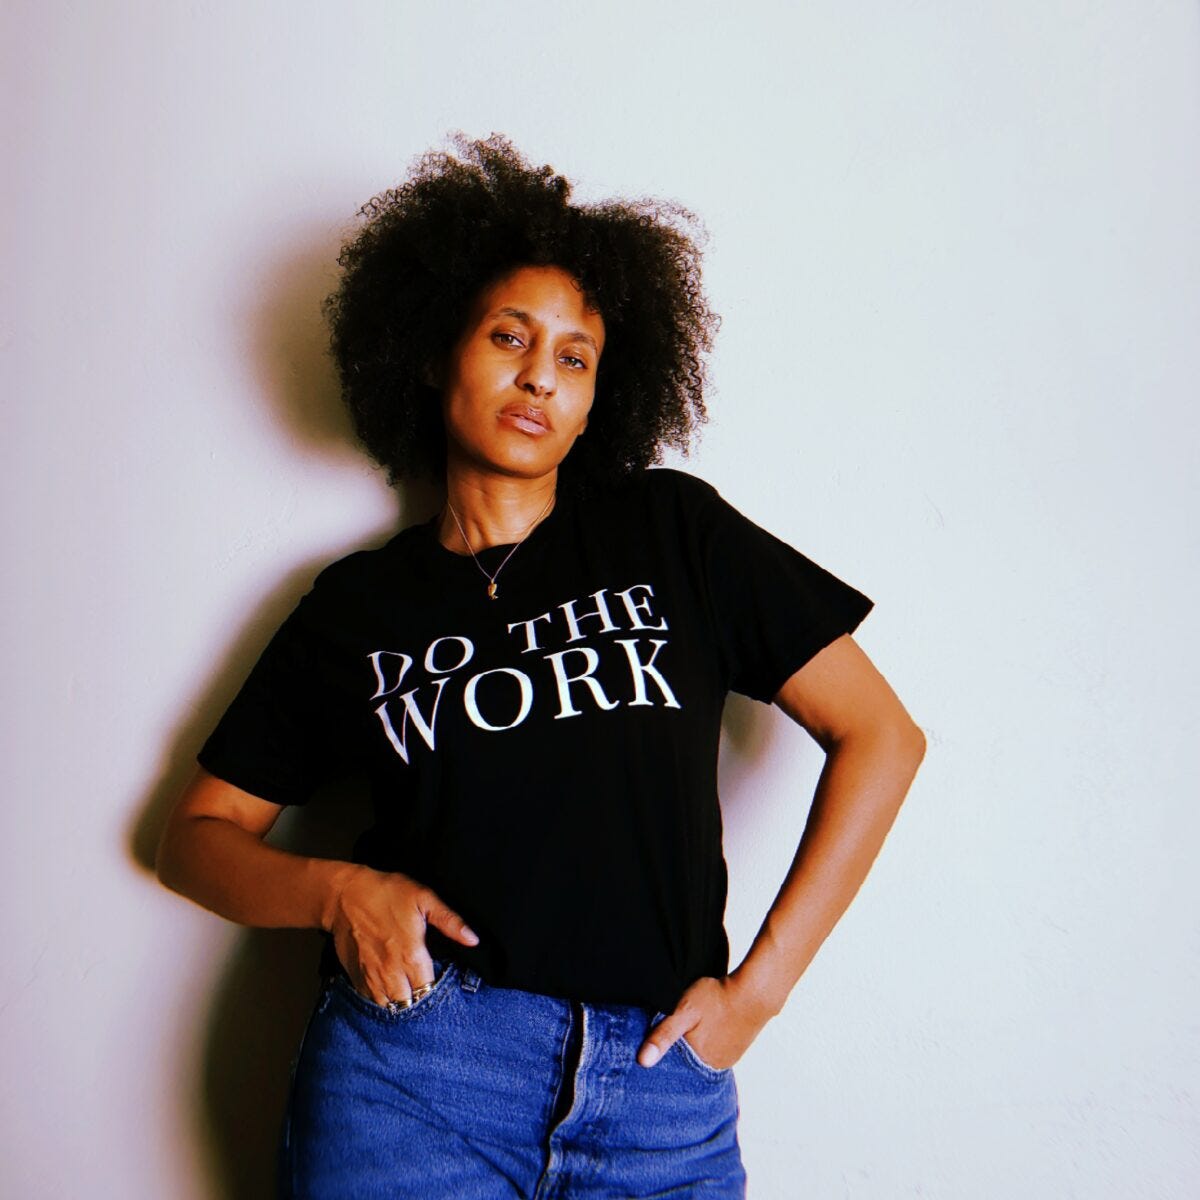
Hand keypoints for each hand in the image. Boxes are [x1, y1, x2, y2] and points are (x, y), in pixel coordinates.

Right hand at [325, 865, 479, 1006]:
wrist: (344, 895)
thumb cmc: (386, 893)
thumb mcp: (424, 898)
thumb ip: (450, 921)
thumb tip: (473, 939)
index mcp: (411, 955)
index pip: (429, 989)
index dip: (435, 987)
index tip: (437, 979)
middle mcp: (391, 971)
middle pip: (409, 1002)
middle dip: (417, 997)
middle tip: (421, 984)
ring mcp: (371, 976)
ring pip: (389, 1005)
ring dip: (399, 1000)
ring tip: (406, 988)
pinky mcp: (355, 976)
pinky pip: (370, 999)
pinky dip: (380, 997)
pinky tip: (387, 985)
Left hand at [637, 974, 771, 1070]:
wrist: (754, 992)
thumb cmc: (716, 998)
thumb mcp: (684, 1010)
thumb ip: (663, 1035)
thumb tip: (642, 1062)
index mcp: (697, 1061)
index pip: (671, 1066)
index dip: (661, 1054)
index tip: (652, 1044)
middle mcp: (712, 1066)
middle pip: (686, 1063)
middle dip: (677, 1052)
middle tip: (675, 1030)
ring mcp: (726, 1059)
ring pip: (700, 1058)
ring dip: (693, 1048)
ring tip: (690, 1030)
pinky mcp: (735, 1051)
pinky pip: (714, 1052)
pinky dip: (707, 1044)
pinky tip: (706, 1030)